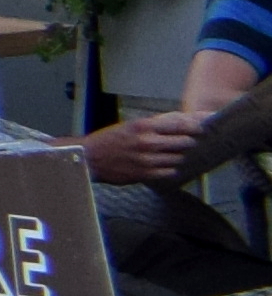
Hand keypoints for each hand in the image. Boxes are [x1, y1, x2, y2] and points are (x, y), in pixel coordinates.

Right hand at [86, 108, 206, 186]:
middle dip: (188, 142)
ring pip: (178, 158)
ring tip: (170, 154)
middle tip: (188, 142)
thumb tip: (181, 121)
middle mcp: (148, 142)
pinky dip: (170, 168)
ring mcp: (148, 159)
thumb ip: (155, 125)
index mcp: (143, 126)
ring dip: (177, 156)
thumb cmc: (110, 139)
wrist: (90, 158)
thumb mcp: (130, 126)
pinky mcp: (146, 174)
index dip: (196, 125)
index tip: (205, 125)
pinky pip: (170, 172)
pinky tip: (162, 165)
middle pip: (184, 142)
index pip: (179, 124)